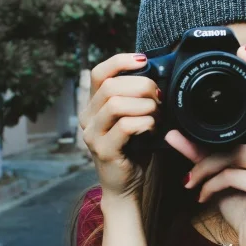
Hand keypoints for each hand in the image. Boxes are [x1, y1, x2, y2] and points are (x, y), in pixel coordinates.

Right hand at [80, 53, 161, 202]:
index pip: (98, 73)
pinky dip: (145, 123)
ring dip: (144, 106)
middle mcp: (87, 118)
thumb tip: (155, 74)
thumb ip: (135, 98)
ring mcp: (92, 135)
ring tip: (156, 115)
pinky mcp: (103, 150)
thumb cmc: (133, 150)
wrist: (125, 186)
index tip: (143, 60)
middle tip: (159, 98)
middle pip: (111, 86)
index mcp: (93, 106)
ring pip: (116, 104)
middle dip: (141, 86)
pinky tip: (152, 129)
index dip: (120, 61)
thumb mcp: (133, 118)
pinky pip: (126, 126)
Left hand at [165, 46, 245, 245]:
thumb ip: (198, 153)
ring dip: (202, 169)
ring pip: (229, 153)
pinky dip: (209, 186)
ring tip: (190, 183)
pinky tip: (201, 198)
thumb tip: (171, 133)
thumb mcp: (217, 176)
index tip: (245, 50)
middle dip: (234, 107)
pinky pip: (230, 175)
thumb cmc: (242, 205)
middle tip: (204, 99)